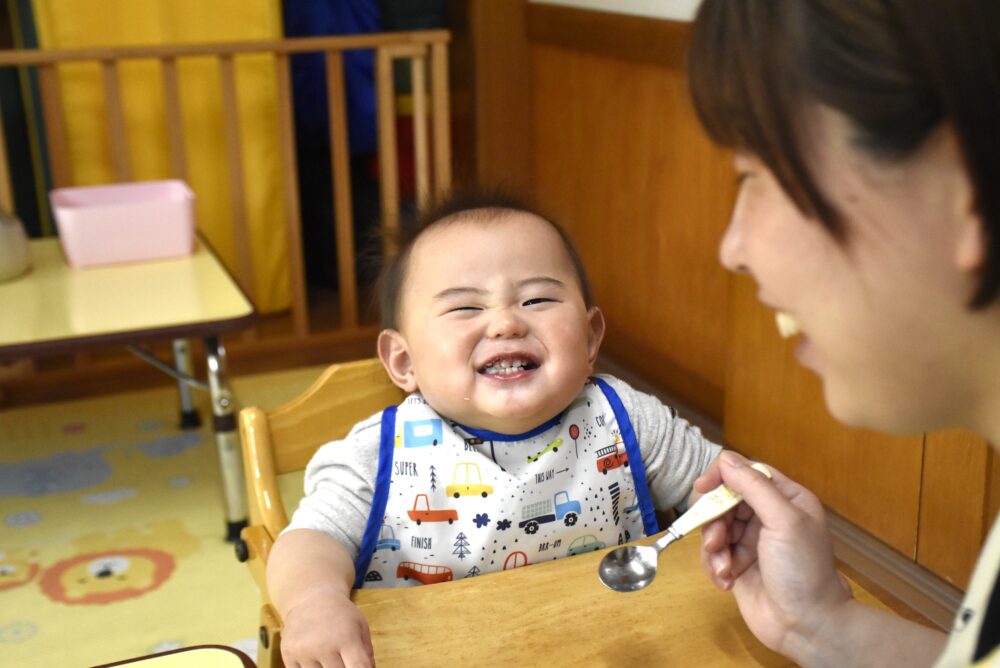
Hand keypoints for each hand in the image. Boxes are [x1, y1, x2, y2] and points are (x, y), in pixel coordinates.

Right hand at [280, 589, 374, 667]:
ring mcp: (303, 652)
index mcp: (347, 638)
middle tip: (343, 660)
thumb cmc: (341, 615)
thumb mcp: (361, 626)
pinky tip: (314, 660)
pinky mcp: (288, 655)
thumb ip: (367, 653)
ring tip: (329, 657)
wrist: (310, 599)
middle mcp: (323, 646)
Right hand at [695, 451, 851, 659]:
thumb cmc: (803, 570)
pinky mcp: (738, 565)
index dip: (722, 477)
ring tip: (725, 568)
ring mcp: (751, 542)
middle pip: (724, 500)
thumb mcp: (784, 521)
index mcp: (785, 499)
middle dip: (715, 520)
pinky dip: (714, 566)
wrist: (807, 626)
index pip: (746, 472)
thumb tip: (725, 459)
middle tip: (716, 541)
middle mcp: (767, 516)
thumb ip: (754, 487)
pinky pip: (713, 554)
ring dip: (713, 547)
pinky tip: (727, 581)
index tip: (702, 490)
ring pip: (714, 527)